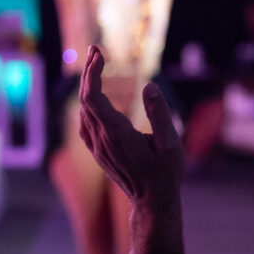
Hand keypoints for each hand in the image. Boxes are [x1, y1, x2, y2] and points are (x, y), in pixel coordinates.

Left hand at [79, 45, 184, 205]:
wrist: (152, 202)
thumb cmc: (165, 174)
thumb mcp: (171, 144)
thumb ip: (159, 114)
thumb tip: (149, 86)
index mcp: (118, 134)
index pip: (93, 97)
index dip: (92, 72)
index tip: (99, 53)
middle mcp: (102, 139)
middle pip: (85, 99)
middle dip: (88, 72)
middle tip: (96, 51)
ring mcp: (98, 147)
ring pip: (82, 111)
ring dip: (87, 87)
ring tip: (96, 67)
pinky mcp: (99, 153)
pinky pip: (85, 124)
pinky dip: (86, 104)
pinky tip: (94, 99)